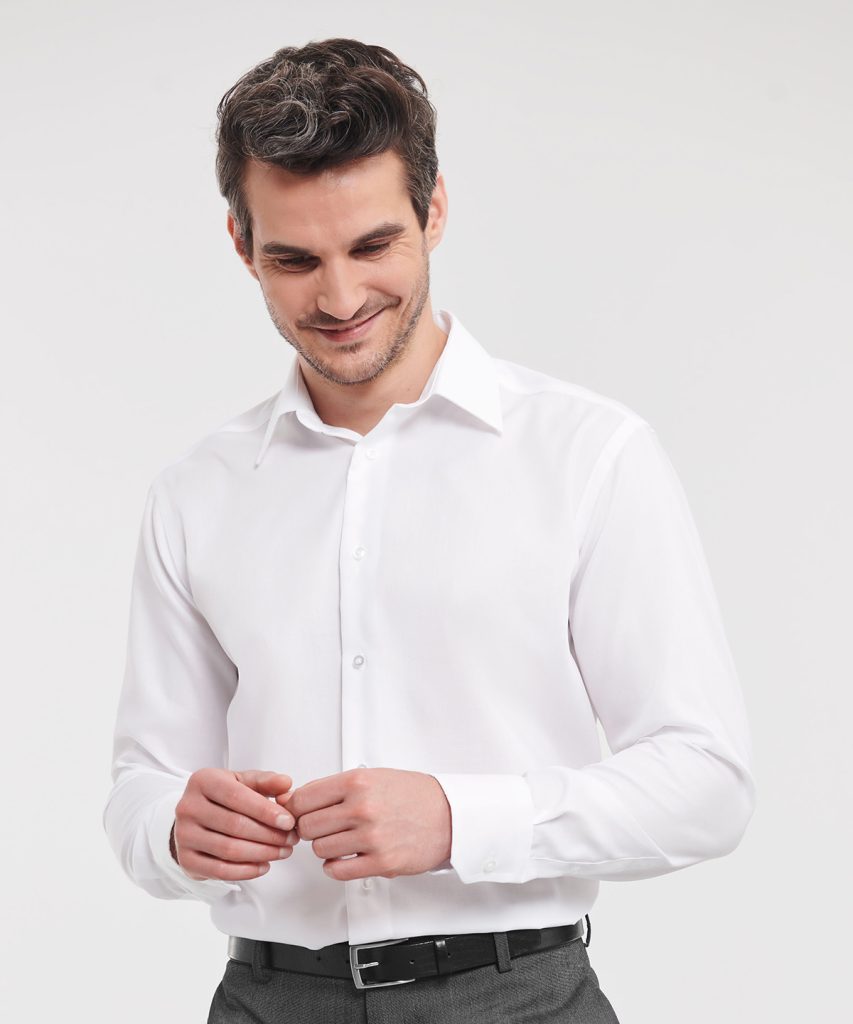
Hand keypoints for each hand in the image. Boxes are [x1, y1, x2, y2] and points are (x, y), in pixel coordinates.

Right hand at [173, 768, 299, 881]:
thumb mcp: (242, 782)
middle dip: (269, 835)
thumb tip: (286, 783)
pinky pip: (220, 871)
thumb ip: (265, 781)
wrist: (195, 818)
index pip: (237, 796)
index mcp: (203, 781)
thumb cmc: (224, 798)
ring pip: (229, 849)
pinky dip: (246, 871)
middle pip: (235, 825)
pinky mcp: (186, 860)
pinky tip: (264, 866)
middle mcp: (188, 807)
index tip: (288, 821)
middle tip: (291, 839)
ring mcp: (184, 835)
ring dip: (262, 853)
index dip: (265, 811)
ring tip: (283, 852)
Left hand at [285, 768, 451, 880]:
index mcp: (357, 782)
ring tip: (342, 840)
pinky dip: (336, 867)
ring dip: (326, 848)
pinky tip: (347, 857)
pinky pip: (337, 871)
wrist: (448, 815)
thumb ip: (337, 788)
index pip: (302, 799)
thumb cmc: (412, 794)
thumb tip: (297, 801)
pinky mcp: (381, 863)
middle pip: (307, 827)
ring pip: (320, 850)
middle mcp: (362, 808)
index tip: (300, 813)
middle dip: (311, 829)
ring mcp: (371, 837)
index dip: (296, 808)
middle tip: (324, 828)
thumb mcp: (374, 776)